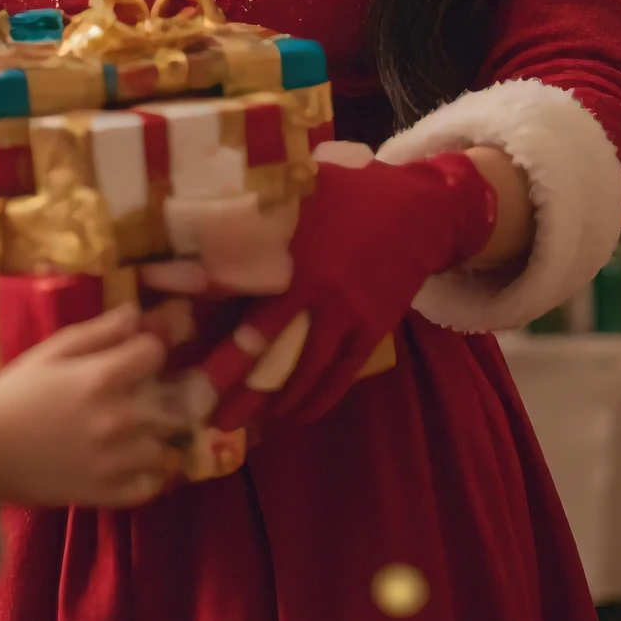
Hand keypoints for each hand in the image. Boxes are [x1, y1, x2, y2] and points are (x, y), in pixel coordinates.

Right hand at [0, 306, 179, 508]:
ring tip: (129, 431)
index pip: (155, 352)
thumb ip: (98, 332)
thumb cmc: (10, 397)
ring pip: (162, 445)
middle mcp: (118, 419)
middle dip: (156, 393)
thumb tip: (137, 315)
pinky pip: (149, 486)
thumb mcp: (50, 352)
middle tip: (134, 394)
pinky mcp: (106, 495)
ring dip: (151, 435)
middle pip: (169, 401)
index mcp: (102, 378)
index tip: (132, 355)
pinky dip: (146, 475)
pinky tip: (128, 463)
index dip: (146, 348)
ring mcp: (115, 461)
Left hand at [182, 152, 497, 434]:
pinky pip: (343, 376)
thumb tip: (210, 225)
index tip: (199, 380)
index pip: (255, 322)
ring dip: (279, 403)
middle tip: (215, 421)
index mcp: (299, 266)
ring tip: (250, 425)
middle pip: (277, 358)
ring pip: (310, 375)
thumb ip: (262, 218)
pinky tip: (298, 415)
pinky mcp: (374, 332)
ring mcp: (351, 319)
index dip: (227, 355)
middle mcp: (323, 299)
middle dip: (245, 395)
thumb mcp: (302, 198)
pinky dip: (320, 399)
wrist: (420, 212)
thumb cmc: (352, 194)